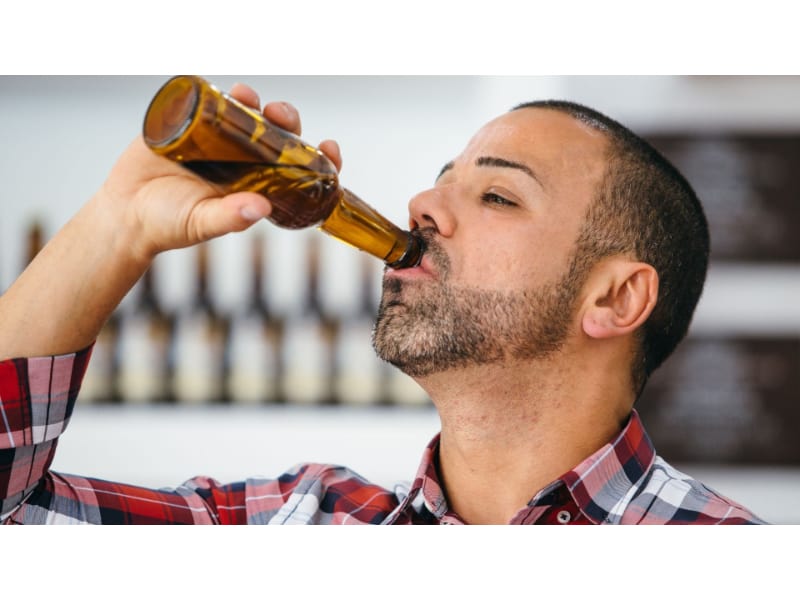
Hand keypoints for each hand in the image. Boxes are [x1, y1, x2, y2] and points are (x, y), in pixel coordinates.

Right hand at [98, 81, 343, 262]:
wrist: (125, 213)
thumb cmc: (169, 225)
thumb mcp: (202, 224)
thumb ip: (230, 217)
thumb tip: (261, 208)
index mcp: (257, 183)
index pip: (298, 169)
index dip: (319, 158)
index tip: (329, 148)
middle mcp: (243, 159)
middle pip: (278, 134)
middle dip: (287, 120)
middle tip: (280, 116)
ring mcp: (218, 139)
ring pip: (248, 113)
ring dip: (256, 103)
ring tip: (249, 98)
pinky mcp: (190, 122)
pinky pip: (211, 101)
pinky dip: (220, 93)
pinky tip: (225, 92)